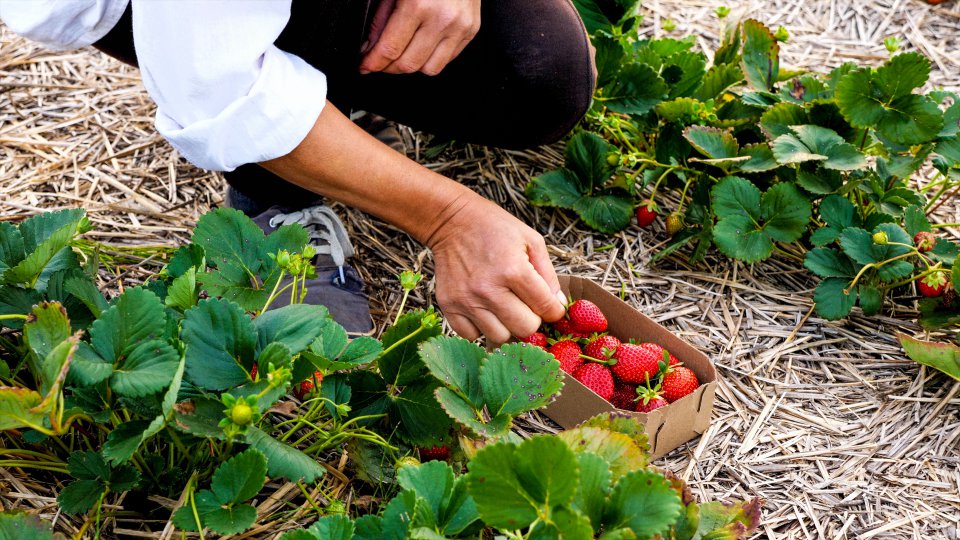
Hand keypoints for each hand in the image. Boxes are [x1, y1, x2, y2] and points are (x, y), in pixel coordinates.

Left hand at [360, 0, 480, 75]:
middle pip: (409, 64)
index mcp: (418, 4)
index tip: (364, 66)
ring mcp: (460, 26)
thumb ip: (381, 18)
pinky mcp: (471, 30)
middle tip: (379, 61)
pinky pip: (447, 59)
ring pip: (429, 69)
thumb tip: (371, 47)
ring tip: (401, 54)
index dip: (373, 62)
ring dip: (411, 66)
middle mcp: (442, 18)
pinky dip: (431, 57)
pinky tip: (421, 45)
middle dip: (388, 67)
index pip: (391, 49)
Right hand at [426, 195, 566, 344]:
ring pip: (499, 337)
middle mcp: (489, 290)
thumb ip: (548, 275)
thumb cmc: (495, 228)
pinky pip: (471, 336)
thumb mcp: (531, 240)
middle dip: (531, 319)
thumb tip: (557, 305)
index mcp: (514, 270)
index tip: (549, 306)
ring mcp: (467, 300)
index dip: (553, 310)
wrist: (452, 222)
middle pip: (524, 329)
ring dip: (506, 326)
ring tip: (503, 308)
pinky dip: (480, 328)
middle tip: (525, 306)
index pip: (546, 308)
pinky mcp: (448, 306)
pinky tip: (484, 311)